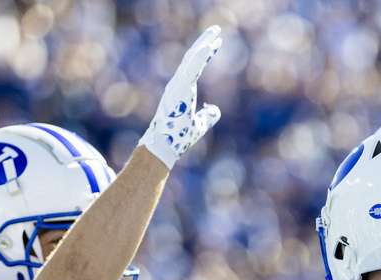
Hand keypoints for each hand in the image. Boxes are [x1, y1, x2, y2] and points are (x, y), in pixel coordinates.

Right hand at [139, 26, 222, 169]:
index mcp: (182, 89)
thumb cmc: (178, 137)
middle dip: (204, 42)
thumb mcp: (200, 125)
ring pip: (191, 60)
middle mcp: (178, 84)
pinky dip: (199, 58)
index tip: (216, 43)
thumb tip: (215, 110)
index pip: (196, 66)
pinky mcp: (178, 90)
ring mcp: (177, 85)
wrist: (164, 146)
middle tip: (216, 30)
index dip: (206, 53)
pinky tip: (208, 47)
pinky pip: (190, 70)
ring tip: (215, 34)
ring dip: (203, 45)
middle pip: (192, 57)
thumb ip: (208, 116)